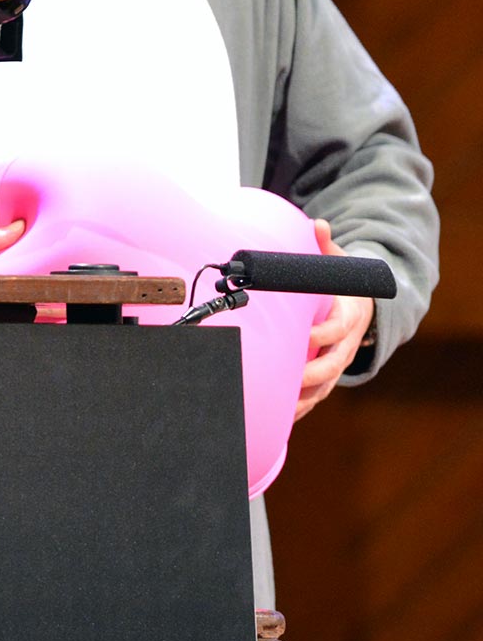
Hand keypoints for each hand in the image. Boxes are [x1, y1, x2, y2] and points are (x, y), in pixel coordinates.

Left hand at [298, 219, 373, 419]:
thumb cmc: (340, 282)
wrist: (359, 304)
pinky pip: (316, 394)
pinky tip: (280, 415)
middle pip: (333, 364)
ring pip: (325, 385)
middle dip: (313, 373)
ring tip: (283, 407)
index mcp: (348, 316)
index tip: (306, 336)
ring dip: (305, 397)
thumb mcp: (337, 261)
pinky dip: (300, 406)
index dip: (323, 334)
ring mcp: (336, 361)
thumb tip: (318, 224)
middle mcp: (345, 344)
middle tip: (291, 379)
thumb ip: (325, 245)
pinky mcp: (326, 374)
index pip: (338, 329)